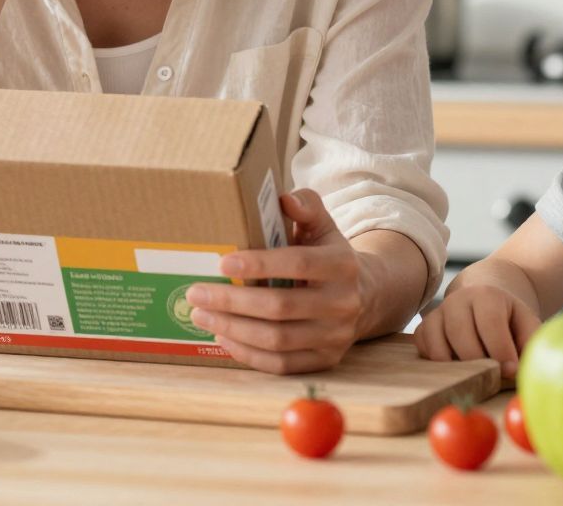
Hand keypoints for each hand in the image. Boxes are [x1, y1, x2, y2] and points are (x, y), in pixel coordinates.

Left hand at [185, 190, 364, 373]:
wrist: (367, 296)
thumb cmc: (330, 256)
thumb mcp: (323, 226)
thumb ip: (306, 206)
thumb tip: (284, 198)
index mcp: (342, 265)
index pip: (298, 264)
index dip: (259, 265)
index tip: (222, 264)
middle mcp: (343, 303)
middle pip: (280, 307)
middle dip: (232, 302)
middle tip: (196, 294)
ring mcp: (336, 337)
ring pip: (277, 340)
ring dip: (233, 329)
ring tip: (201, 316)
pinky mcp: (326, 361)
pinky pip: (281, 364)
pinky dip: (247, 353)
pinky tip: (223, 337)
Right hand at [416, 282, 540, 379]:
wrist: (484, 301)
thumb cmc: (508, 319)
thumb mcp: (527, 324)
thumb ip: (530, 343)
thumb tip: (519, 371)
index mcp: (487, 295)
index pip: (490, 323)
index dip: (501, 350)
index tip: (510, 370)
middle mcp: (458, 300)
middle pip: (460, 334)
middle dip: (478, 363)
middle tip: (492, 377)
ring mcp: (437, 313)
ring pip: (438, 345)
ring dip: (456, 368)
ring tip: (475, 375)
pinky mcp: (424, 327)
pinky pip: (423, 349)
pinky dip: (438, 364)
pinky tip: (457, 367)